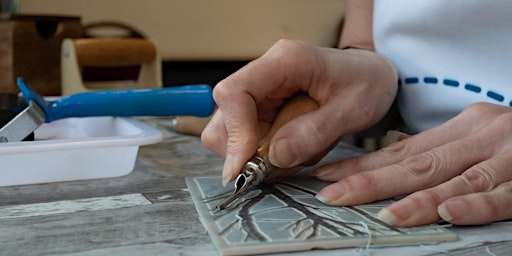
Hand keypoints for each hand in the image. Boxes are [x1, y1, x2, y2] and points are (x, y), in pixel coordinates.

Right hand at [201, 39, 396, 185]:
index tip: (244, 165)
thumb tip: (276, 156)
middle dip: (243, 151)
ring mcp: (262, 93)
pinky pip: (250, 140)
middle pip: (225, 118)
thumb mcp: (353, 109)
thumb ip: (316, 132)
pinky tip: (299, 148)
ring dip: (260, 155)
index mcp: (285, 62)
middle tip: (276, 169)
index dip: (234, 131)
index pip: (235, 92)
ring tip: (301, 152)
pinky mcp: (263, 110)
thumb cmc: (366, 81)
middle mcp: (265, 75)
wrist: (371, 75)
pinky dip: (269, 155)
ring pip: (233, 134)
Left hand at [314, 102, 511, 225]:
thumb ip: (437, 148)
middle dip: (370, 182)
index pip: (399, 151)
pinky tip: (449, 212)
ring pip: (455, 180)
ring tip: (383, 214)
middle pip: (416, 164)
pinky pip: (503, 195)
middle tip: (333, 196)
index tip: (327, 177)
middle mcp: (477, 138)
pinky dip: (476, 204)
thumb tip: (393, 155)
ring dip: (417, 199)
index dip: (361, 165)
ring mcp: (506, 157)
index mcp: (458, 129)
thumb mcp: (473, 134)